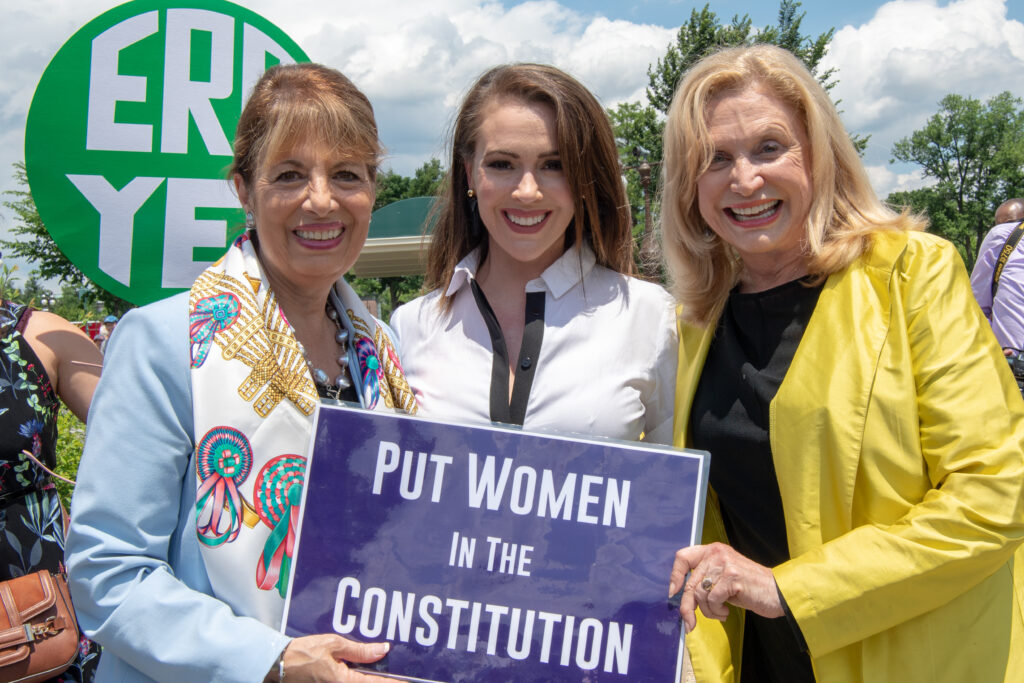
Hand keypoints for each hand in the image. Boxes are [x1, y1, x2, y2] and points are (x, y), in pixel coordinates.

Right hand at [269, 634, 389, 681]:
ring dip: (371, 677)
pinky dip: (359, 676)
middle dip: (382, 680)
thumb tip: (382, 650)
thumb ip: (359, 650)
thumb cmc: (303, 653)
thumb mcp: (333, 644)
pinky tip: (365, 670)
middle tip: (399, 676)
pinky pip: (349, 682)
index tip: (408, 681)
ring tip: (385, 671)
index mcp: (343, 681)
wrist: (279, 664)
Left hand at [668, 542, 782, 632]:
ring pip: (700, 593)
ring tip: (720, 613)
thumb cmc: (749, 588)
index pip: (683, 557)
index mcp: (713, 550)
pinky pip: (712, 600)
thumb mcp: (723, 577)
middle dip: (687, 607)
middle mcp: (717, 554)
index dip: (675, 576)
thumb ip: (705, 579)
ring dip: (707, 611)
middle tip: (688, 623)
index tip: (674, 593)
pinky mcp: (732, 578)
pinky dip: (717, 611)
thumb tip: (680, 595)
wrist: (778, 593)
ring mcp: (725, 565)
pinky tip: (726, 612)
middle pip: (690, 582)